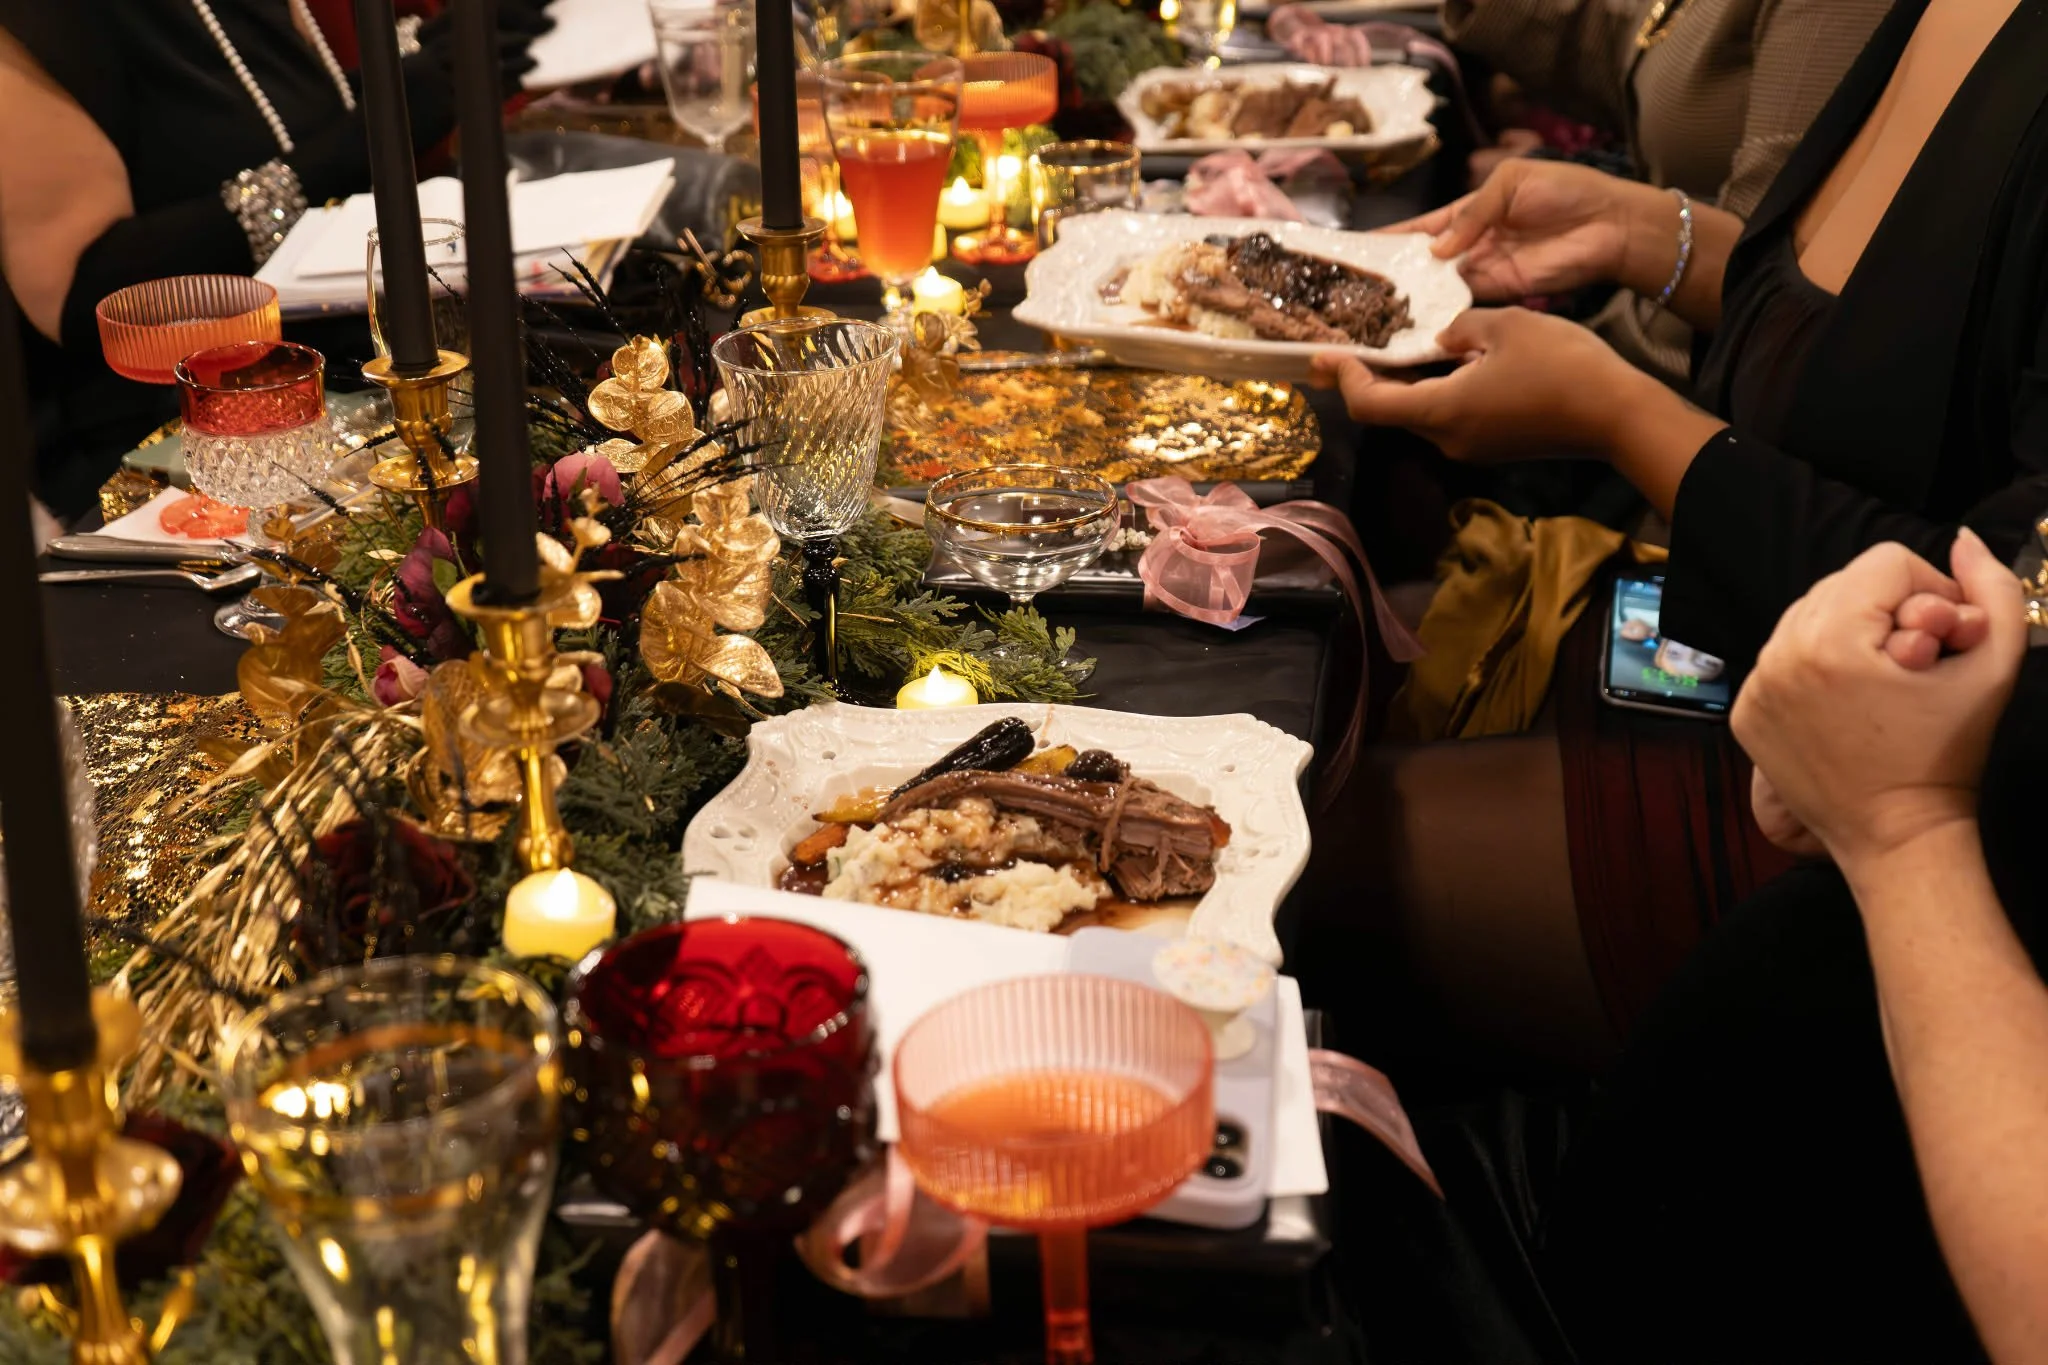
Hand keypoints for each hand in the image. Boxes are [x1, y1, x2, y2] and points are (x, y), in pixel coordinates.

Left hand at [1309, 307, 1646, 461]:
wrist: (1618, 414)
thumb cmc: (1561, 364)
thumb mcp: (1504, 325)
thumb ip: (1461, 327)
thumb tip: (1444, 338)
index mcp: (1441, 410)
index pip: (1369, 404)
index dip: (1343, 380)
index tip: (1327, 355)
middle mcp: (1447, 438)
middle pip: (1390, 412)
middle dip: (1365, 380)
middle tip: (1341, 351)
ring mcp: (1472, 446)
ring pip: (1421, 413)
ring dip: (1402, 384)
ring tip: (1388, 348)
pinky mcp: (1494, 444)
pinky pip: (1449, 416)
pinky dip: (1433, 390)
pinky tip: (1439, 362)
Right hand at [1381, 159, 1669, 302]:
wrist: (1610, 224)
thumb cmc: (1565, 190)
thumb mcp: (1511, 182)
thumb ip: (1472, 213)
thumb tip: (1436, 248)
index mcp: (1472, 210)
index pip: (1423, 226)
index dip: (1393, 236)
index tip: (1359, 248)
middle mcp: (1473, 242)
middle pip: (1425, 260)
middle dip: (1396, 270)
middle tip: (1358, 286)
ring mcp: (1485, 269)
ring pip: (1439, 284)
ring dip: (1414, 292)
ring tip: (1376, 305)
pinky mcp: (1501, 291)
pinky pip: (1464, 300)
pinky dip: (1442, 307)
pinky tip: (1416, 315)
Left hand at [1748, 584, 1997, 856]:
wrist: (1897, 834)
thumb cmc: (1949, 754)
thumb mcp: (1993, 665)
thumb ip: (1993, 591)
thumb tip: (1965, 539)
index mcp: (1831, 641)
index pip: (1886, 561)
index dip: (1930, 592)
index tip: (1941, 639)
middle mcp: (1779, 656)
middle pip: (1842, 583)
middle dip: (1887, 610)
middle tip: (1914, 662)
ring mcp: (1754, 685)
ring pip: (1808, 615)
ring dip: (1850, 633)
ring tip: (1882, 680)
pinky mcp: (1744, 711)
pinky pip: (1781, 656)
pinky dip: (1815, 666)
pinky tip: (1848, 702)